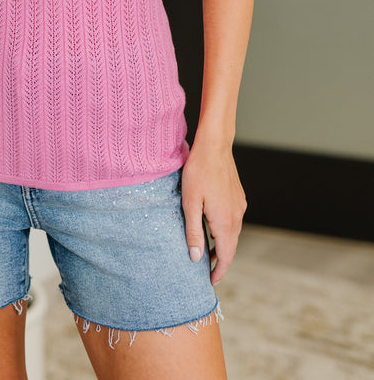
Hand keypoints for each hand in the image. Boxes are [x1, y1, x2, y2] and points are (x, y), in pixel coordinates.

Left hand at [181, 141, 246, 284]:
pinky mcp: (238, 197)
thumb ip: (194, 232)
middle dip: (219, 261)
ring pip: (232, 234)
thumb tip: (196, 259)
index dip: (218, 272)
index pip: (225, 256)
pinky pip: (233, 221)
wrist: (214, 146)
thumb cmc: (198, 172)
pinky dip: (224, 231)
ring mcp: (239, 206)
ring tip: (206, 252)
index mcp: (225, 222)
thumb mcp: (190, 204)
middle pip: (230, 247)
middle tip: (206, 272)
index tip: (210, 283)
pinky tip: (211, 227)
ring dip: (221, 245)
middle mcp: (237, 217)